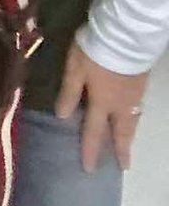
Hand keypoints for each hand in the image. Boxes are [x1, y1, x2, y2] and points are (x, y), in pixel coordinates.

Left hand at [55, 41, 148, 170]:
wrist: (125, 36)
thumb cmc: (95, 51)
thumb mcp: (74, 69)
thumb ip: (69, 92)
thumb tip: (63, 116)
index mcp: (101, 102)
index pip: (94, 132)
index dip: (91, 151)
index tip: (90, 169)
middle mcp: (120, 105)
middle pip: (121, 133)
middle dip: (121, 150)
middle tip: (124, 167)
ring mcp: (133, 96)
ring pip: (132, 123)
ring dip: (129, 138)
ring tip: (127, 147)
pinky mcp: (141, 86)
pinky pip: (137, 112)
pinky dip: (134, 122)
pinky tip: (132, 121)